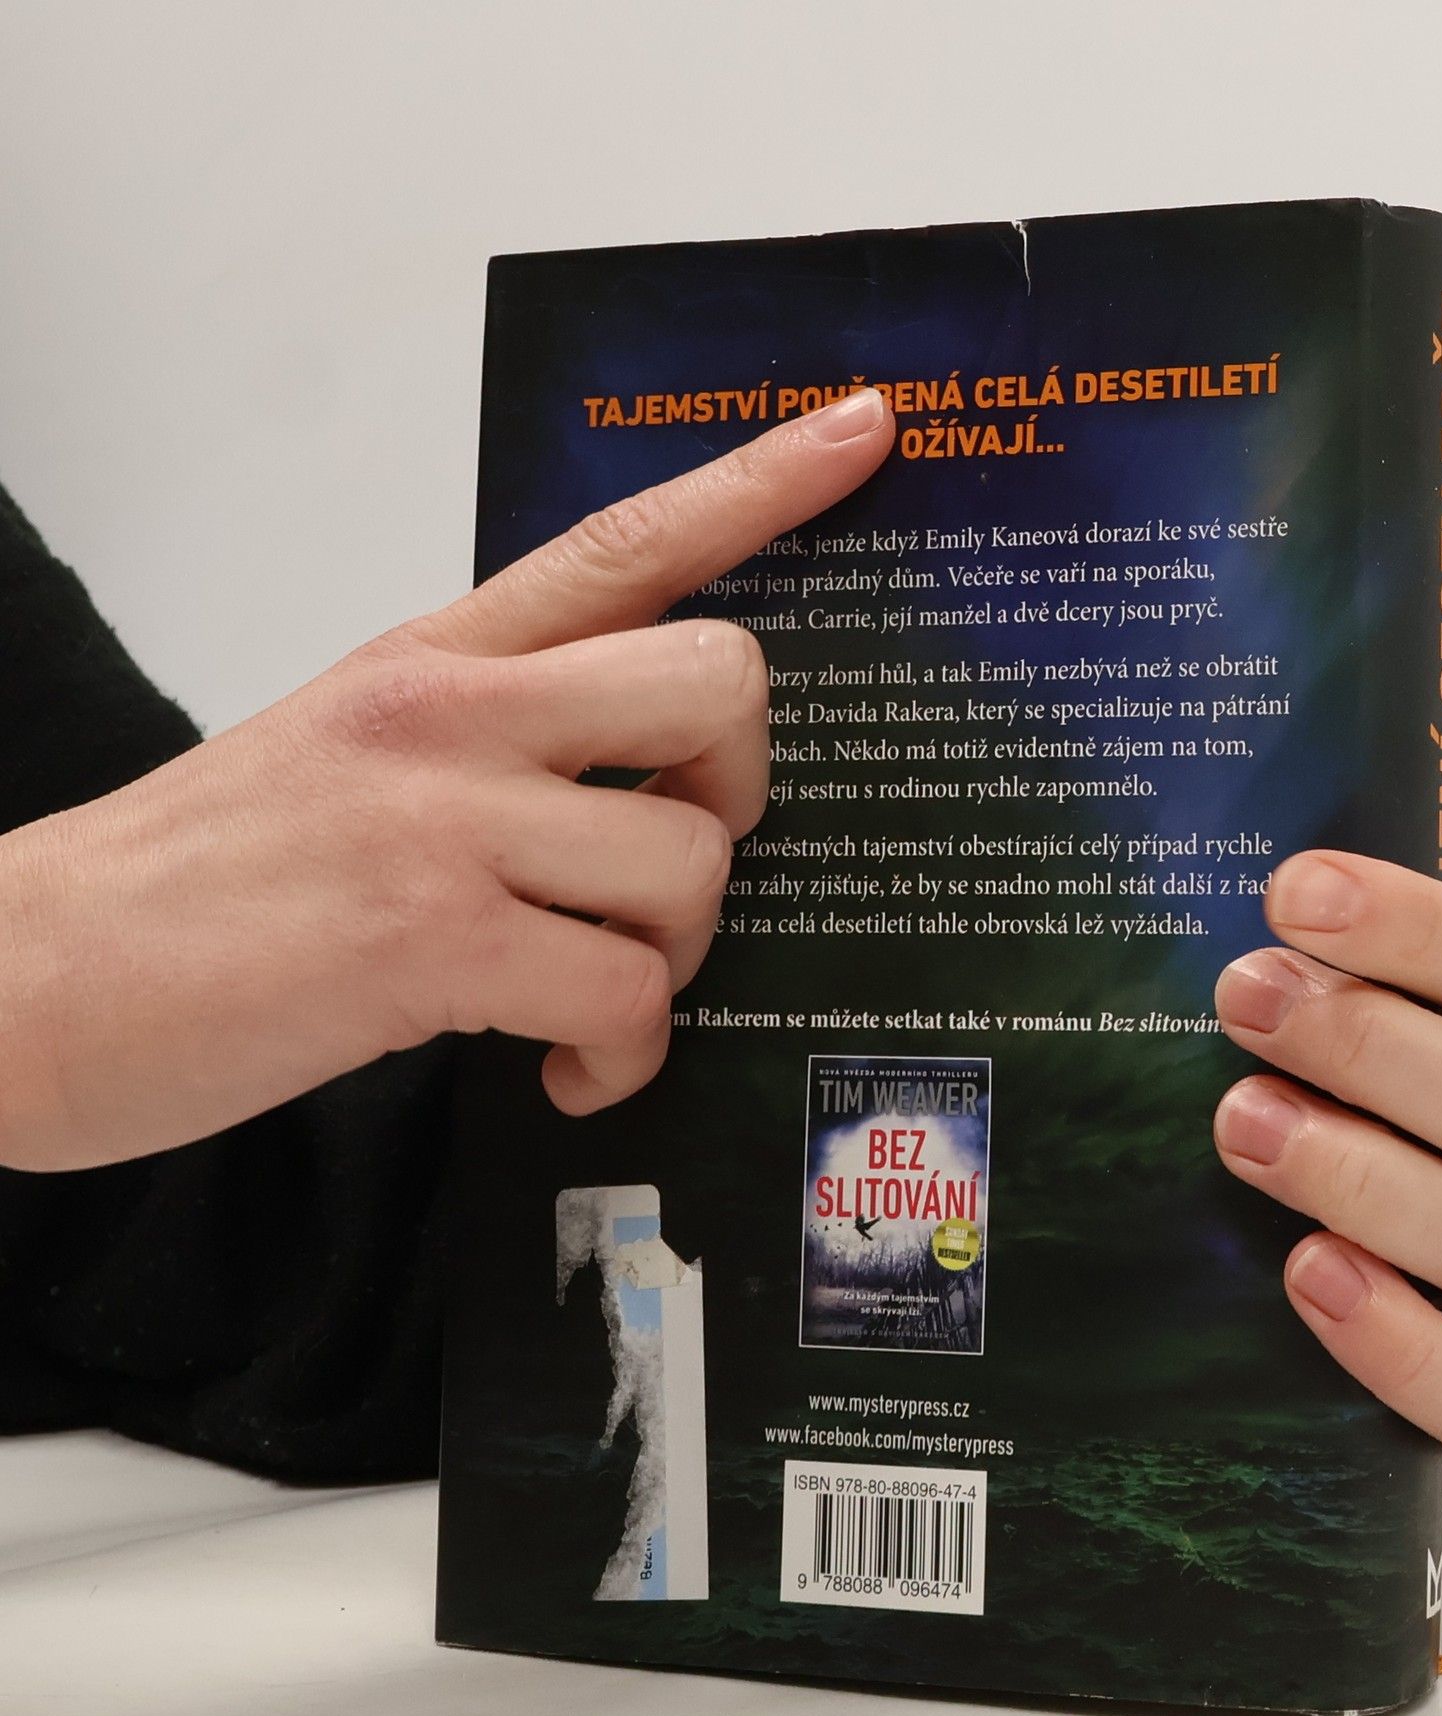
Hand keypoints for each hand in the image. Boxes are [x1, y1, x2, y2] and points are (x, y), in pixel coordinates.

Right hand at [0, 389, 894, 1171]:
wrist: (23, 978)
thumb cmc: (196, 879)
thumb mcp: (343, 753)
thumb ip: (487, 742)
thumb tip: (630, 793)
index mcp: (434, 658)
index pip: (623, 538)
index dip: (762, 480)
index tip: (867, 430)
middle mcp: (451, 714)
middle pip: (718, 680)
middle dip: (742, 790)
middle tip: (679, 853)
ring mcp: (441, 821)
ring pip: (690, 863)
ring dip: (674, 956)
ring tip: (598, 995)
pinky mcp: (429, 943)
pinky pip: (624, 996)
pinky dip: (622, 1056)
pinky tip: (570, 1070)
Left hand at [1212, 851, 1441, 1455]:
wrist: (1402, 1271)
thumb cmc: (1385, 1109)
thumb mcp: (1390, 1022)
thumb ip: (1352, 970)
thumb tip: (1259, 905)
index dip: (1417, 929)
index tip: (1292, 894)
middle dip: (1371, 1047)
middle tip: (1245, 1001)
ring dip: (1365, 1178)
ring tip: (1244, 1126)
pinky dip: (1397, 1339)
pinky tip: (1309, 1274)